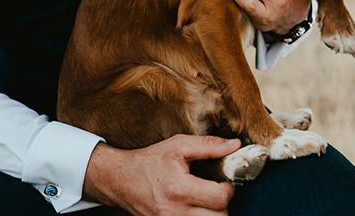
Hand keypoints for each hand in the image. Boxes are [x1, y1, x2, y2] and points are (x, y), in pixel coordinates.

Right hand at [84, 135, 238, 214]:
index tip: (224, 179)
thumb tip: (234, 145)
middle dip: (223, 204)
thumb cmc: (150, 161)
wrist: (120, 179)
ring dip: (212, 214)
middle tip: (217, 191)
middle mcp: (174, 212)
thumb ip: (208, 145)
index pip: (220, 198)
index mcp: (180, 189)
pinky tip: (196, 207)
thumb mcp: (179, 145)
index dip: (228, 187)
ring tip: (206, 200)